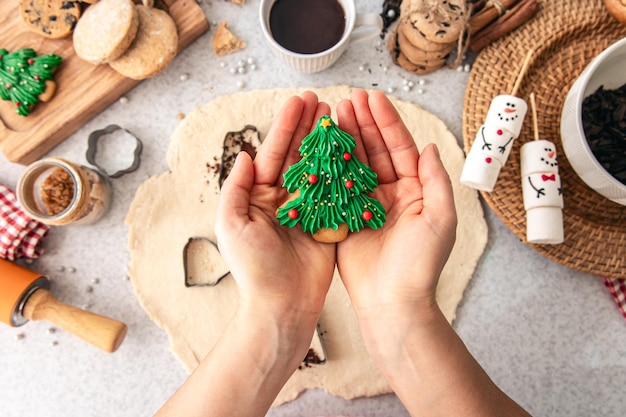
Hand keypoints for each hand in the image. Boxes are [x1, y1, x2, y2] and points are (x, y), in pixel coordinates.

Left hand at [215, 91, 334, 324]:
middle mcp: (283, 199)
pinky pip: (336, 191)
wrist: (282, 305)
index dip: (286, 126)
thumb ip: (236, 189)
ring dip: (327, 142)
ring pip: (319, 168)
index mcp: (258, 197)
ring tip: (337, 116)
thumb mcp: (232, 225)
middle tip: (321, 101)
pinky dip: (344, 169)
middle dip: (308, 127)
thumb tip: (244, 155)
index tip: (299, 102)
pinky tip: (352, 148)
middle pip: (298, 155)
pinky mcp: (328, 223)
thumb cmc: (253, 269)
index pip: (273, 153)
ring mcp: (307, 210)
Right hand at [335, 89, 456, 320]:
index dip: (386, 122)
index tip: (372, 98)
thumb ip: (436, 180)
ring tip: (333, 114)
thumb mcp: (440, 218)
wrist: (392, 301)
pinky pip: (336, 187)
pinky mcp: (344, 219)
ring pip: (354, 164)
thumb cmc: (421, 263)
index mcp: (415, 190)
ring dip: (345, 139)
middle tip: (348, 99)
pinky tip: (321, 146)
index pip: (400, 148)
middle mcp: (390, 193)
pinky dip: (329, 166)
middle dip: (362, 123)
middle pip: (375, 150)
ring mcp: (365, 204)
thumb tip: (430, 147)